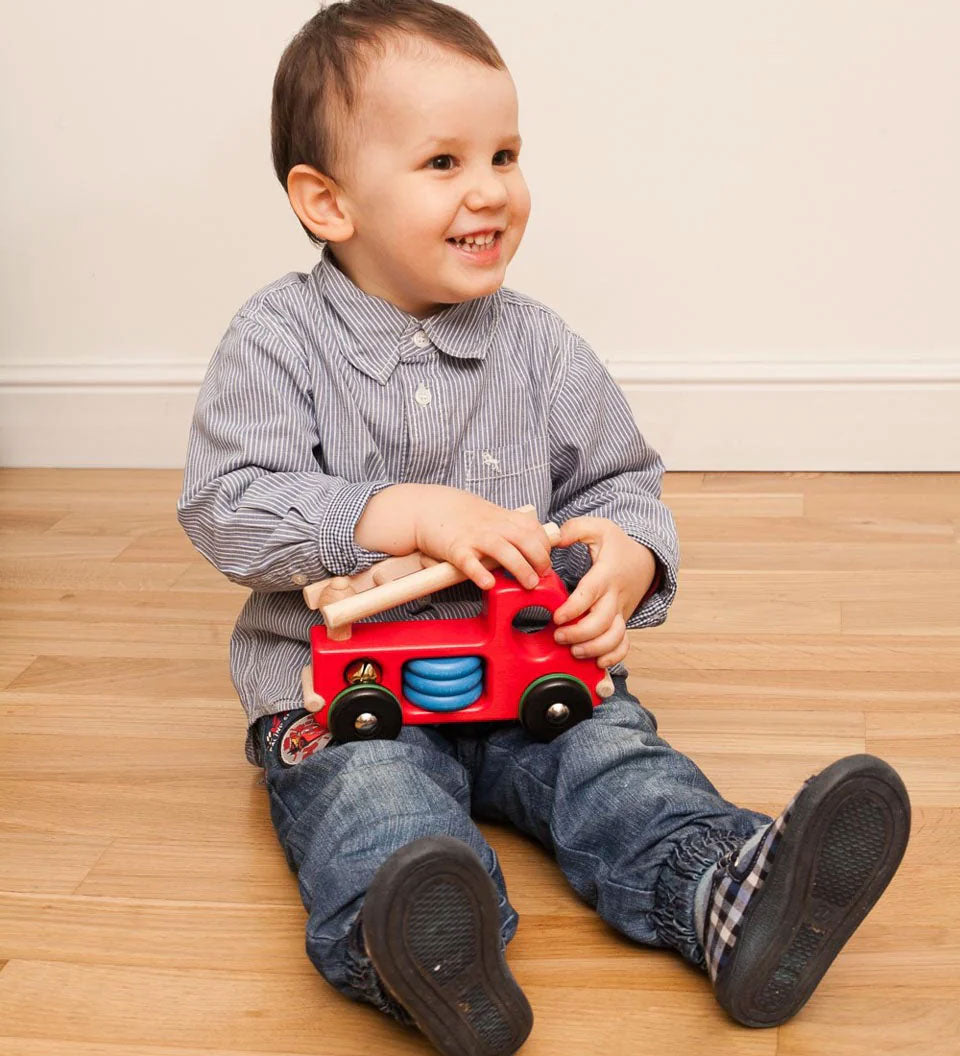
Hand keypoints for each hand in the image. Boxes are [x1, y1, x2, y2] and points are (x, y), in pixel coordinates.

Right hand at [412, 485, 553, 590]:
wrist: (426, 507)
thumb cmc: (460, 515)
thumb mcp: (490, 514)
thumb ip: (509, 527)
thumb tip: (531, 546)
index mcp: (502, 518)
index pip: (534, 530)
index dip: (545, 547)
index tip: (546, 562)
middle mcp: (492, 526)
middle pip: (526, 540)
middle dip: (540, 559)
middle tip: (542, 575)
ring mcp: (474, 537)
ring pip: (504, 552)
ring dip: (520, 568)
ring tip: (529, 584)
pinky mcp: (455, 549)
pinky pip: (469, 562)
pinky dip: (479, 573)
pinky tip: (488, 584)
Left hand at [552, 517, 656, 668]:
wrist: (646, 560)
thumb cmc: (617, 546)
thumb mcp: (598, 528)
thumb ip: (573, 530)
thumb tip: (552, 537)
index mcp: (606, 574)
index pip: (590, 594)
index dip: (573, 609)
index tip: (557, 617)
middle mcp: (615, 596)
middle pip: (602, 622)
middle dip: (579, 634)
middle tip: (558, 636)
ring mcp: (621, 612)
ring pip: (614, 638)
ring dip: (594, 649)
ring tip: (574, 650)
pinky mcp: (623, 622)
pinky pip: (624, 645)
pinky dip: (613, 657)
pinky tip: (596, 661)